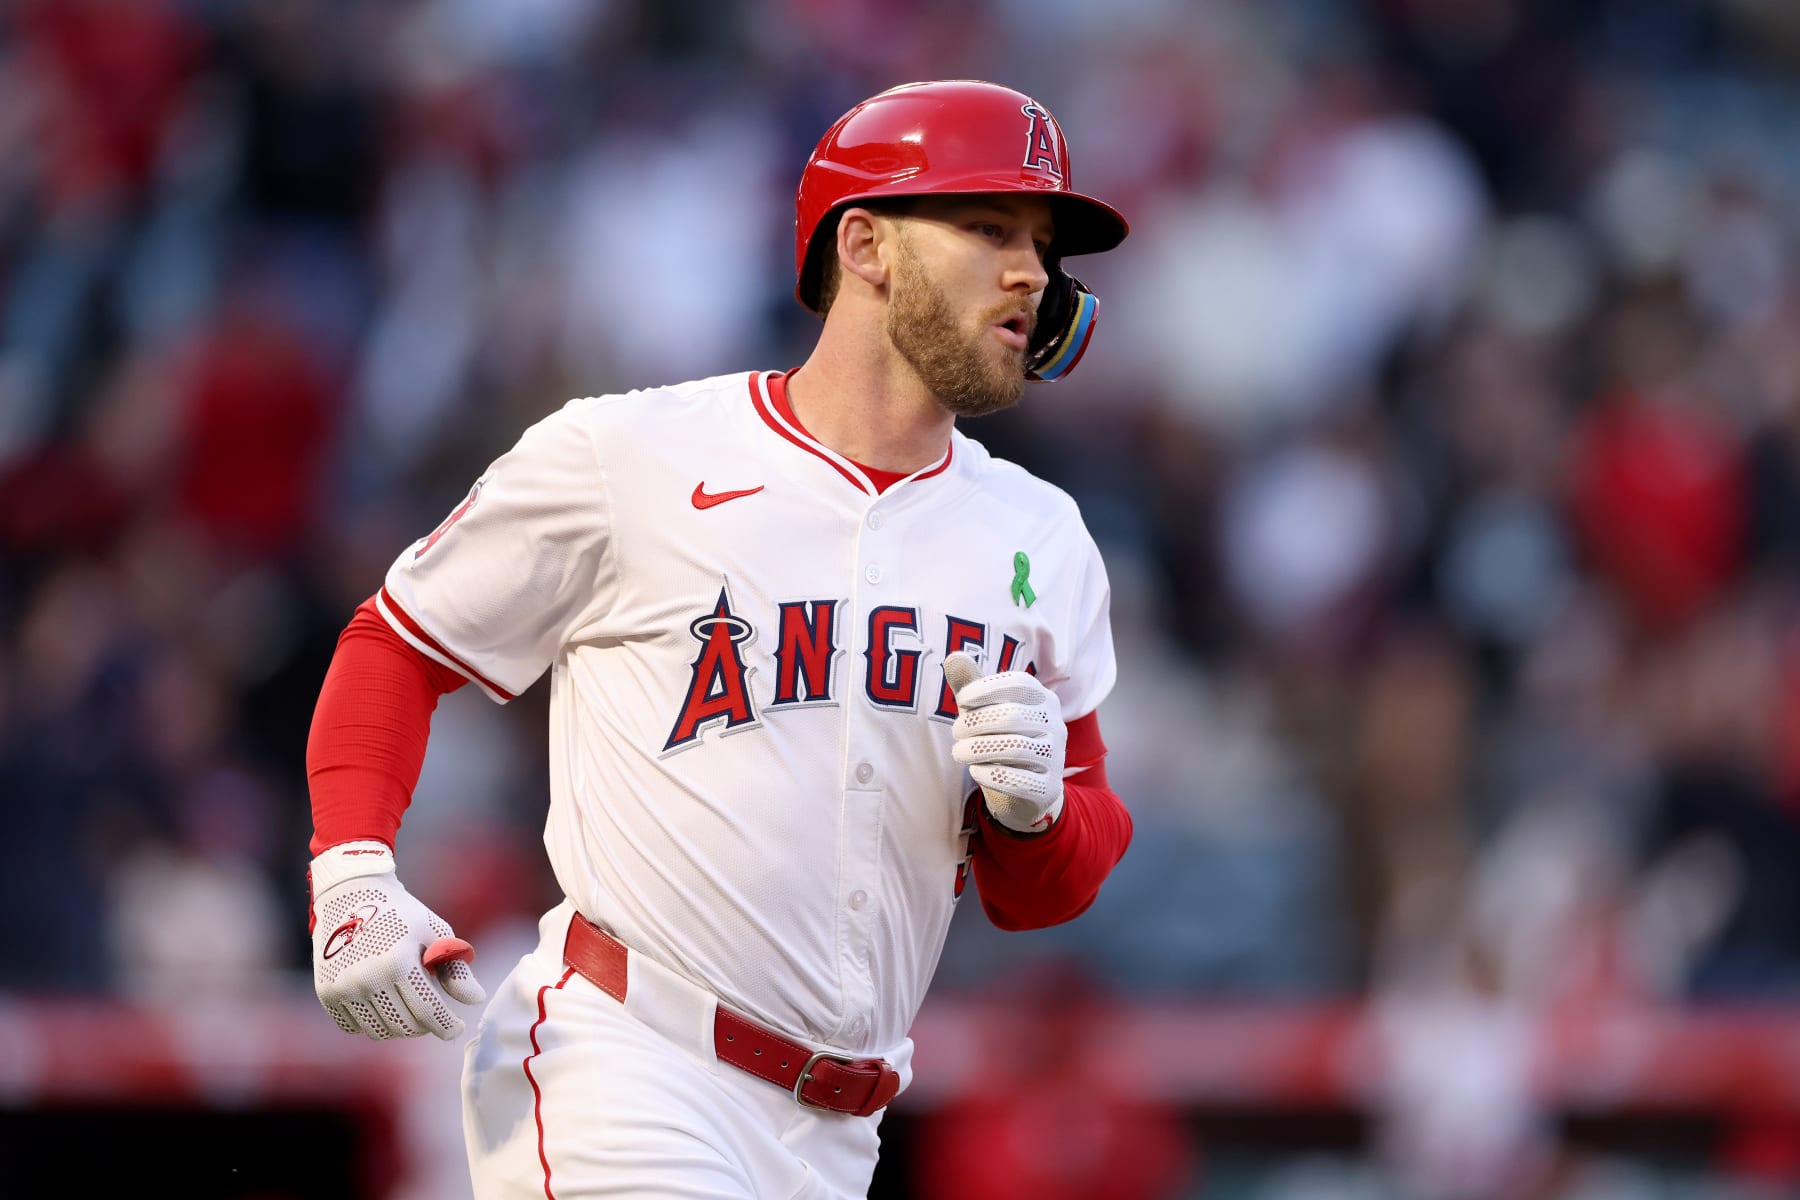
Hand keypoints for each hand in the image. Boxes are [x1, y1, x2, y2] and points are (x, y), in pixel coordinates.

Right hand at [309, 841, 485, 1039]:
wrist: (351, 895)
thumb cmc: (401, 914)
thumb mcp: (434, 932)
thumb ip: (454, 969)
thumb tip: (475, 1000)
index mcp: (398, 961)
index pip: (428, 1011)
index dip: (447, 1025)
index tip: (456, 1029)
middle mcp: (367, 978)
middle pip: (405, 1026)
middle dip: (425, 1026)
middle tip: (433, 1015)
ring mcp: (343, 987)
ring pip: (379, 1032)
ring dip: (399, 1027)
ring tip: (408, 1009)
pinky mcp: (326, 992)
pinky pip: (352, 1027)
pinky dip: (370, 1023)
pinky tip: (382, 1006)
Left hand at [942, 651, 1065, 833]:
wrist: (1023, 791)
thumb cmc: (999, 739)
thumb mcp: (983, 711)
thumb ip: (970, 685)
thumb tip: (953, 657)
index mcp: (1044, 699)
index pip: (1019, 683)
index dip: (987, 689)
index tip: (962, 700)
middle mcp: (1056, 725)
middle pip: (1012, 716)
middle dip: (975, 723)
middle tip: (957, 731)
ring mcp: (1055, 757)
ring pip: (1013, 748)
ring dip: (976, 750)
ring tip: (959, 752)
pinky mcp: (1049, 788)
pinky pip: (1017, 780)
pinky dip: (989, 775)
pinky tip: (975, 772)